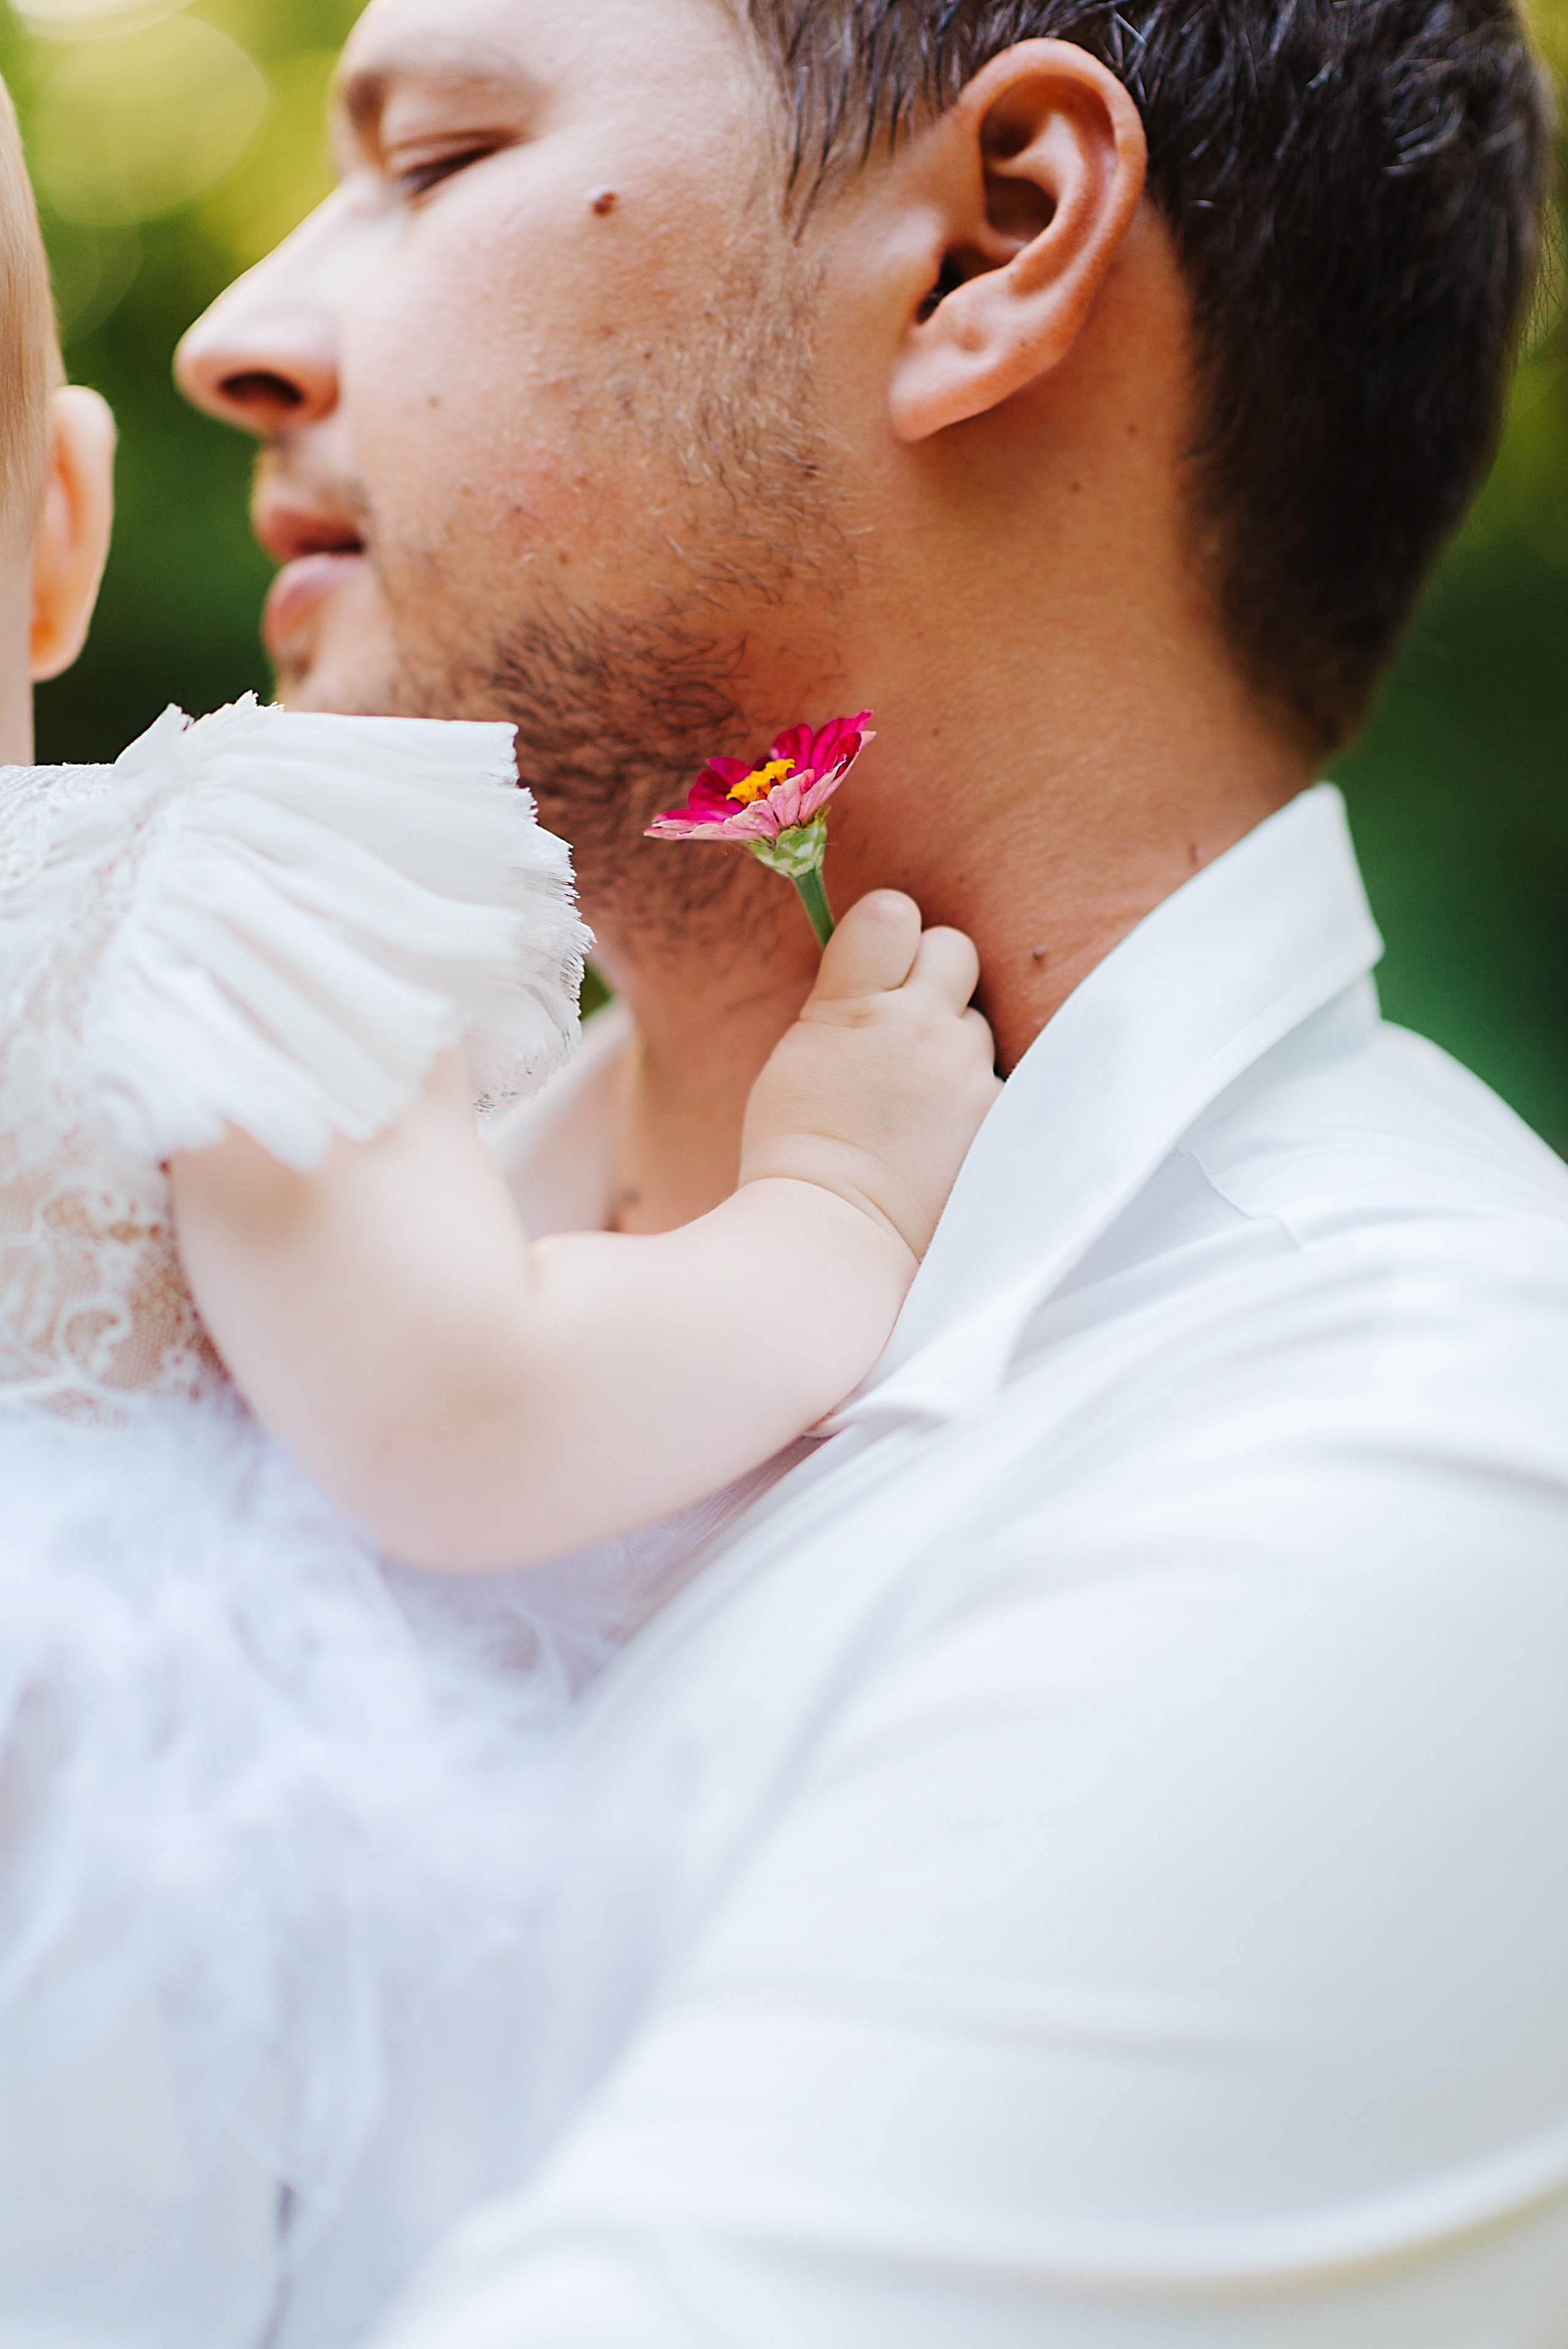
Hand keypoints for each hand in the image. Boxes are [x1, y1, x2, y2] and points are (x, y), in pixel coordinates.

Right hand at [740, 891, 1000, 1263]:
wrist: (833, 1238)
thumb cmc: (798, 1151)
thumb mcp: (801, 1053)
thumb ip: (844, 1003)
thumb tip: (878, 967)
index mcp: (852, 1005)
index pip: (894, 913)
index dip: (891, 934)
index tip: (881, 962)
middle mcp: (919, 1026)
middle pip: (954, 951)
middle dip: (934, 979)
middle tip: (905, 1027)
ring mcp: (966, 1073)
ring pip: (979, 1022)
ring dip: (956, 1047)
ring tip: (919, 1100)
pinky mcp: (998, 1117)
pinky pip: (998, 1080)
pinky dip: (976, 1100)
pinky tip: (946, 1134)